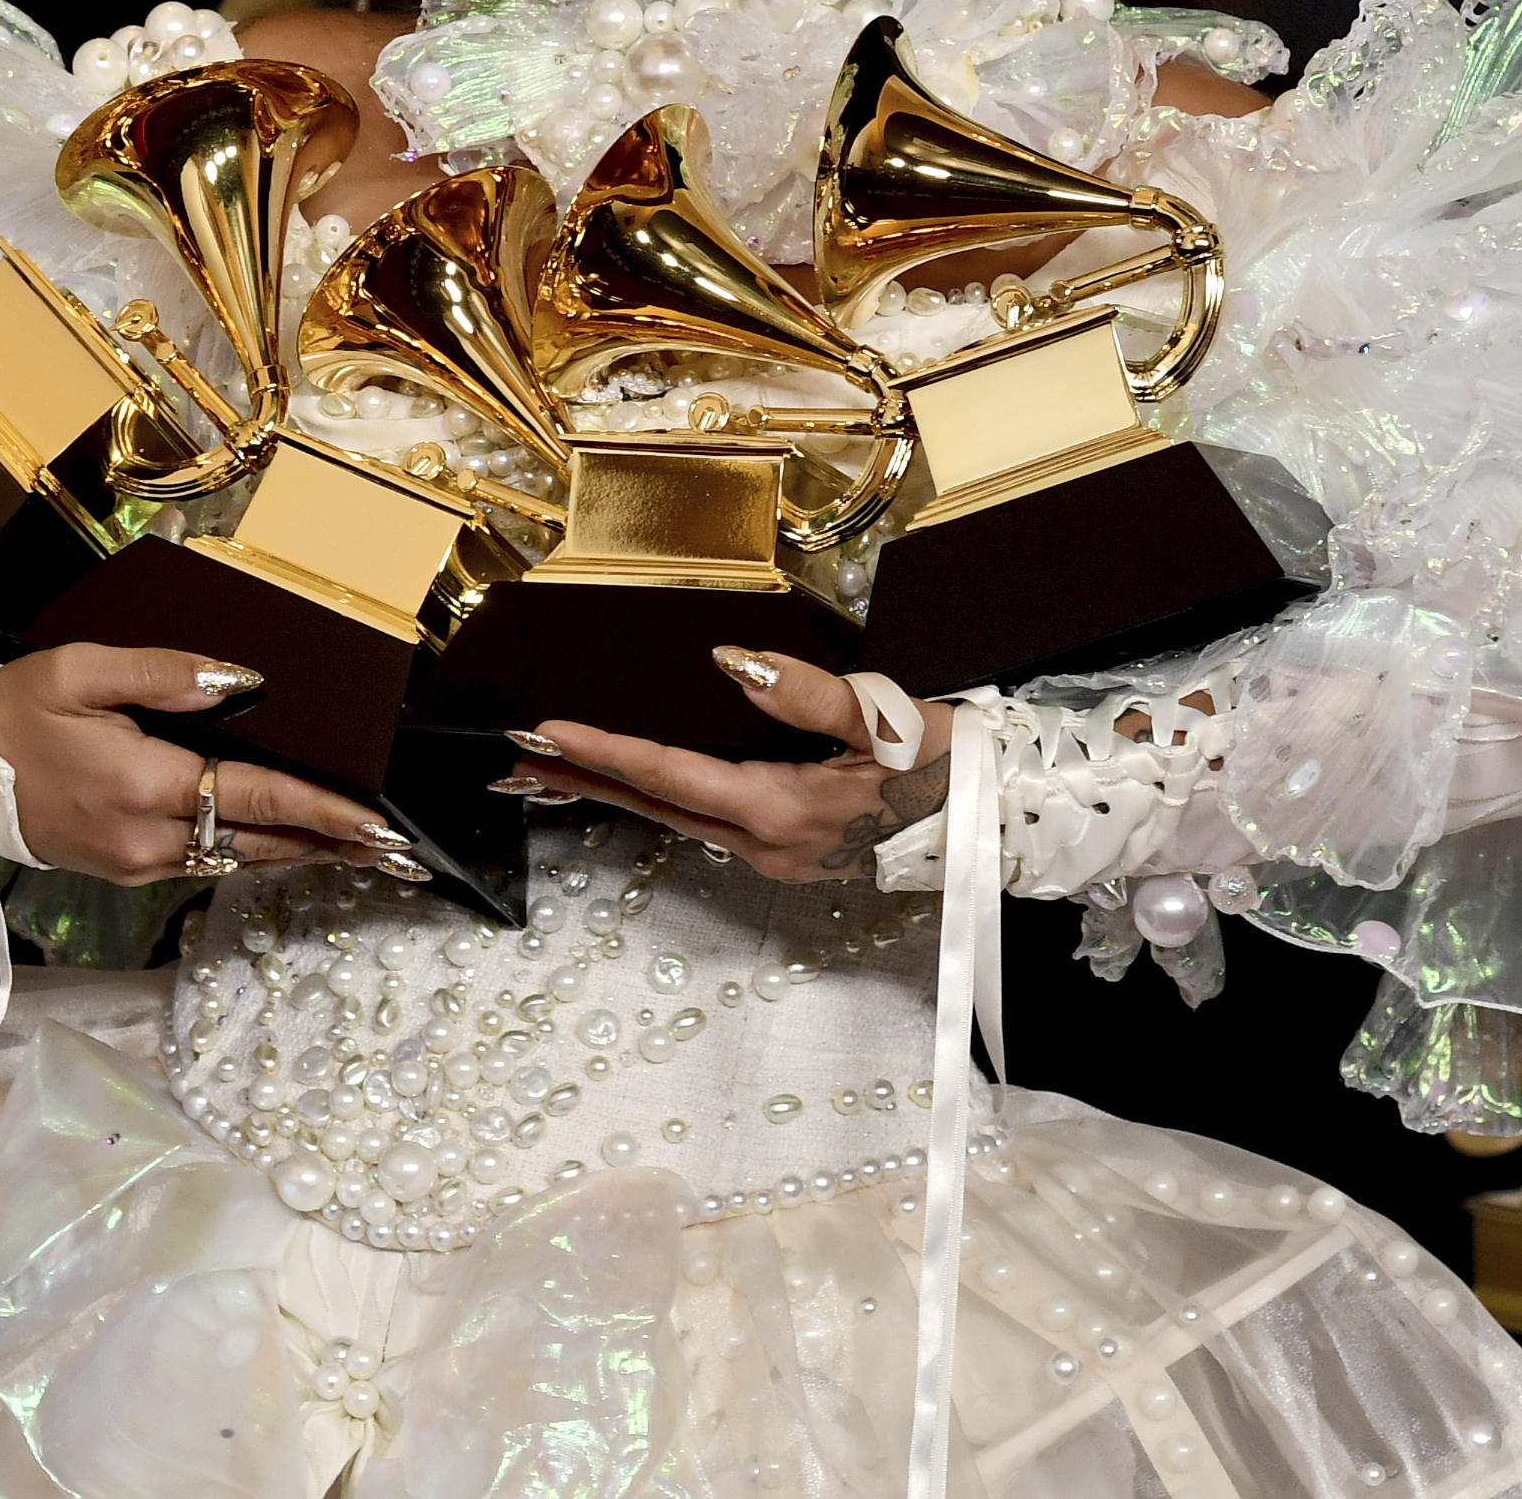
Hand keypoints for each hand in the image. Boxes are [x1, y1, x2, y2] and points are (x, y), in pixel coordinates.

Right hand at [0, 644, 399, 885]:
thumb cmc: (12, 714)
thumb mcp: (79, 670)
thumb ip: (164, 672)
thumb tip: (240, 681)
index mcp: (142, 785)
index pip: (255, 797)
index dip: (323, 810)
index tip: (377, 823)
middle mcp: (146, 838)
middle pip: (259, 842)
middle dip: (329, 843)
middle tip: (392, 847)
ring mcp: (135, 863)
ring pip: (235, 859)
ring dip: (296, 851)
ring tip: (355, 846)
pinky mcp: (123, 871)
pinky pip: (204, 864)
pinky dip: (251, 852)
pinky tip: (283, 840)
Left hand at [499, 647, 954, 882]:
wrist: (1002, 822)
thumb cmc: (949, 766)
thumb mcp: (883, 721)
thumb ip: (806, 694)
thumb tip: (733, 664)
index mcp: (780, 810)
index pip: (671, 776)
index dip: (605, 751)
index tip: (546, 732)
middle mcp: (768, 845)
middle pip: (658, 806)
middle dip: (587, 779)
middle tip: (519, 756)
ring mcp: (780, 857)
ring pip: (680, 819)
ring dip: (621, 790)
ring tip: (561, 765)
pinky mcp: (794, 852)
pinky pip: (709, 823)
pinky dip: (665, 799)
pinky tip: (645, 784)